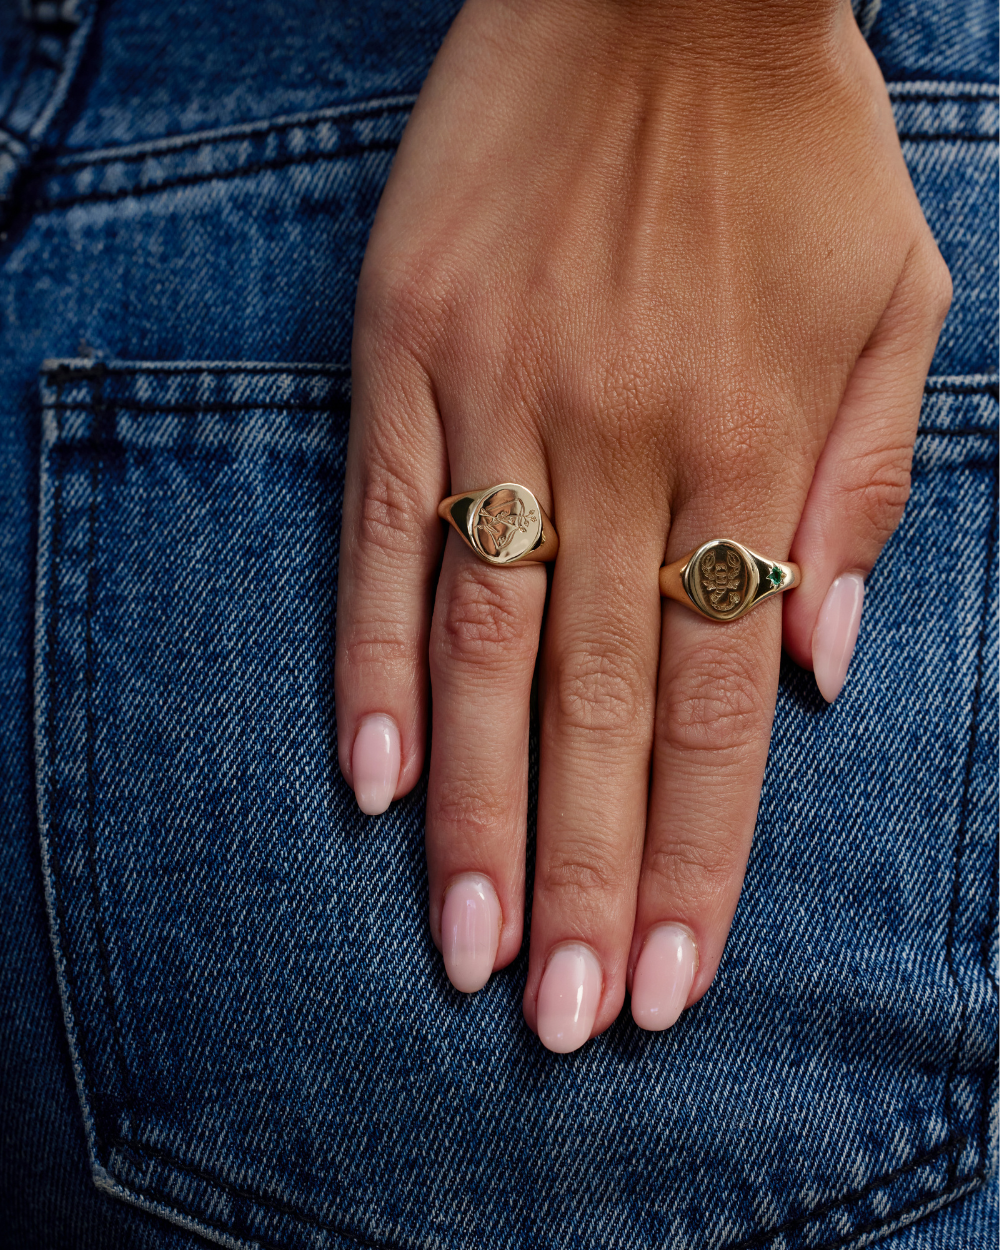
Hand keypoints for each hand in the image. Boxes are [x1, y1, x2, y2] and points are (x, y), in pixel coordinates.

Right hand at [335, 0, 949, 1049]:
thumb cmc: (794, 142)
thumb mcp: (901, 294)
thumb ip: (865, 486)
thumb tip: (823, 666)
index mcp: (755, 440)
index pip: (720, 702)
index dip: (692, 854)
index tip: (664, 976)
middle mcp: (629, 438)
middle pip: (598, 706)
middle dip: (582, 877)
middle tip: (555, 1018)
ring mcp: (505, 392)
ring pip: (489, 644)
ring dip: (477, 809)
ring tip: (463, 943)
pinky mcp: (409, 346)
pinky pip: (386, 527)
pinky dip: (376, 656)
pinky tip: (374, 776)